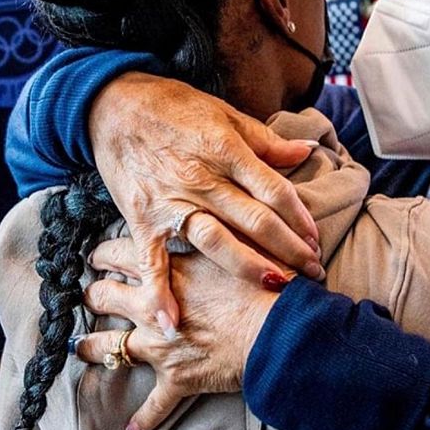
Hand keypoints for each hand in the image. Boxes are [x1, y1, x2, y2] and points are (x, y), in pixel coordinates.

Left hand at [75, 237, 279, 429]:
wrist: (276, 328)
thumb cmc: (263, 281)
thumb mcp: (236, 240)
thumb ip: (216, 226)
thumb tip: (213, 206)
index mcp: (167, 268)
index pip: (120, 252)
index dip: (104, 252)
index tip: (98, 252)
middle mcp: (153, 306)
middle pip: (104, 295)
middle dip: (93, 293)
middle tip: (90, 292)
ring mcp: (159, 345)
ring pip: (109, 346)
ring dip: (92, 347)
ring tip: (80, 346)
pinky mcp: (176, 379)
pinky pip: (154, 404)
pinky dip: (144, 417)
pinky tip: (133, 427)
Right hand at [88, 72, 322, 332]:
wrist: (113, 105)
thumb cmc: (174, 106)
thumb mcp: (225, 114)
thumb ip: (265, 140)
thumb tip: (306, 150)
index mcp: (226, 150)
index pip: (274, 190)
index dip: (300, 218)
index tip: (316, 239)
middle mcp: (201, 179)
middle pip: (255, 221)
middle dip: (289, 249)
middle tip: (314, 272)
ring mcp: (171, 202)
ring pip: (217, 242)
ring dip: (250, 268)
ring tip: (278, 289)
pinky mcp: (143, 219)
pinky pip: (152, 262)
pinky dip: (159, 293)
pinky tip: (173, 324)